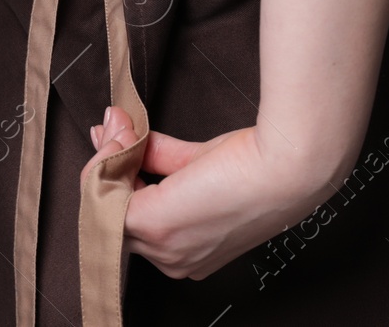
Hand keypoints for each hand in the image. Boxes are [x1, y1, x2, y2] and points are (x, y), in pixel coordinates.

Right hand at [80, 106, 328, 280]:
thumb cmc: (259, 166)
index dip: (120, 175)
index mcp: (189, 254)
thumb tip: (123, 132)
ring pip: (104, 205)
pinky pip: (104, 194)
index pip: (134, 218)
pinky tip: (122, 136)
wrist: (284, 166)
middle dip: (108, 164)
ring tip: (122, 130)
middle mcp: (173, 260)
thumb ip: (156, 153)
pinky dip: (105, 160)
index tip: (117, 138)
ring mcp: (161, 247)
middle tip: (115, 127)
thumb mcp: (197, 161)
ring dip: (106, 162)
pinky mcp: (152, 223)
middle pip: (115, 212)